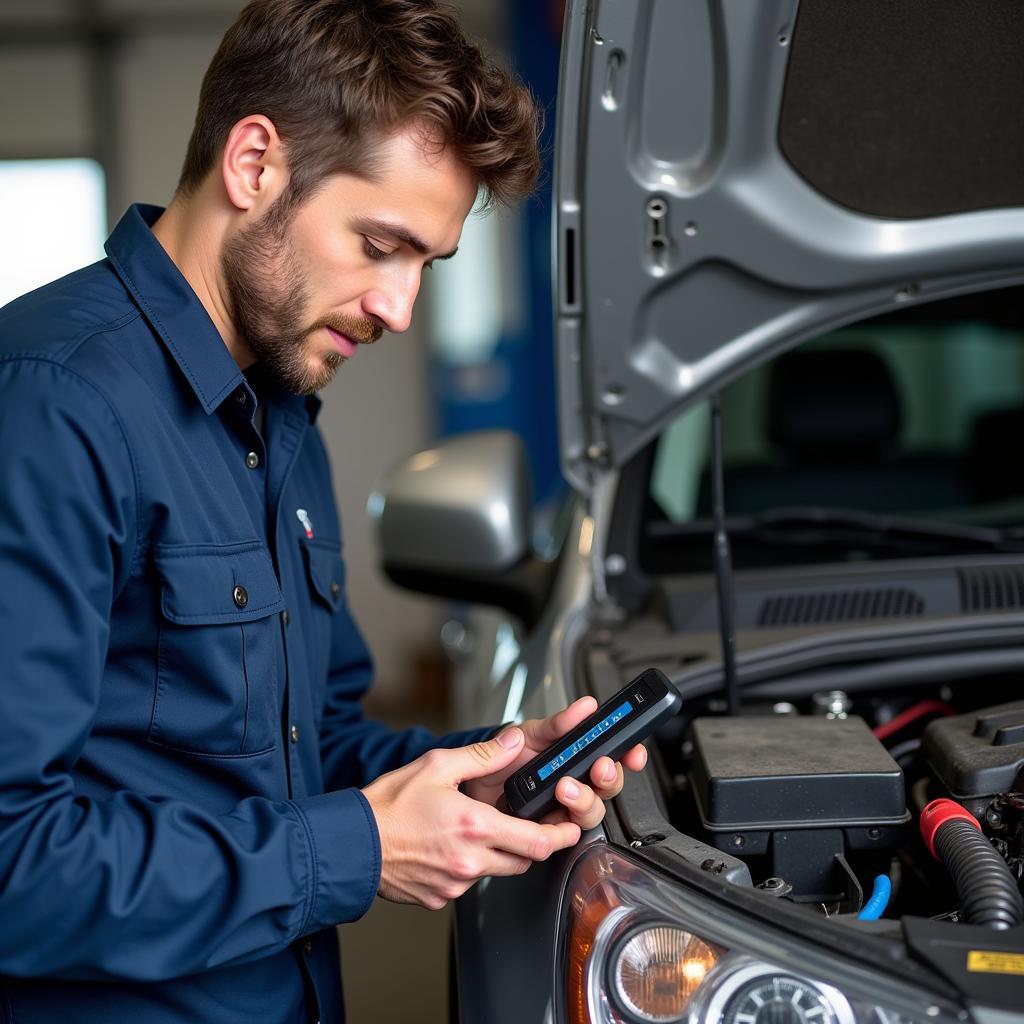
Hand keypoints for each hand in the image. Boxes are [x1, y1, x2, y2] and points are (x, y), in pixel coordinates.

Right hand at [361, 728, 581, 909]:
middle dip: (534, 844)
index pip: (536, 841)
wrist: (351, 844)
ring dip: (500, 854)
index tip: (571, 827)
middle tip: (535, 826)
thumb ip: (481, 756)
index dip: (560, 836)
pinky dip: (469, 866)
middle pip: (523, 861)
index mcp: (473, 826)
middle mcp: (469, 860)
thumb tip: (511, 742)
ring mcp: (454, 884)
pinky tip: (452, 846)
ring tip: (483, 830)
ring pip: (496, 872)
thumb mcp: (436, 766)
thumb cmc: (387, 806)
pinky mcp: (439, 898)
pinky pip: (467, 883)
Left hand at [462, 697, 648, 830]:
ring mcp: (563, 808)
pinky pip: (566, 834)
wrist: (472, 782)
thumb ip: (558, 724)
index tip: (633, 750)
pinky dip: (564, 828)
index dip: (629, 754)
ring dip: (585, 800)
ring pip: (591, 812)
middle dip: (609, 778)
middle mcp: (576, 782)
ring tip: (565, 788)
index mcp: (576, 756)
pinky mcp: (548, 830)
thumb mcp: (529, 734)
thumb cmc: (504, 756)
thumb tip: (585, 707)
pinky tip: (556, 817)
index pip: (613, 755)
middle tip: (599, 767)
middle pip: (608, 786)